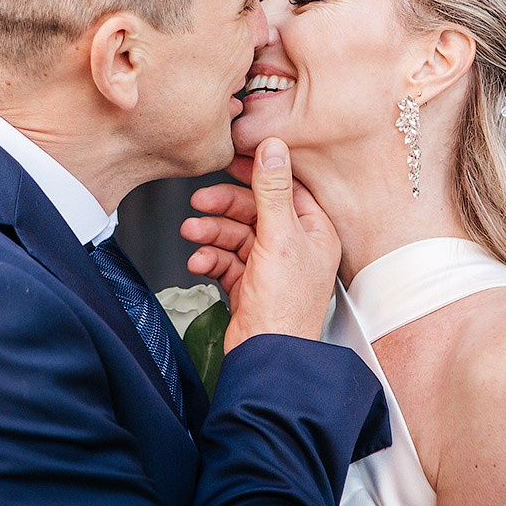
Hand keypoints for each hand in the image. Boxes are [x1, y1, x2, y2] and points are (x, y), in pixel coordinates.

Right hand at [180, 138, 339, 351]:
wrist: (267, 358)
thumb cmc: (284, 306)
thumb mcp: (279, 237)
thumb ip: (272, 190)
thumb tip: (272, 148)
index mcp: (314, 231)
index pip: (286, 188)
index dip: (258, 171)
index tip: (231, 157)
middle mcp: (295, 246)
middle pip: (255, 210)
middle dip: (224, 206)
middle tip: (199, 200)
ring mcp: (272, 266)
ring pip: (236, 235)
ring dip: (211, 233)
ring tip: (191, 233)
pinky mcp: (250, 285)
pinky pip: (226, 260)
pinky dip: (210, 259)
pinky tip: (199, 263)